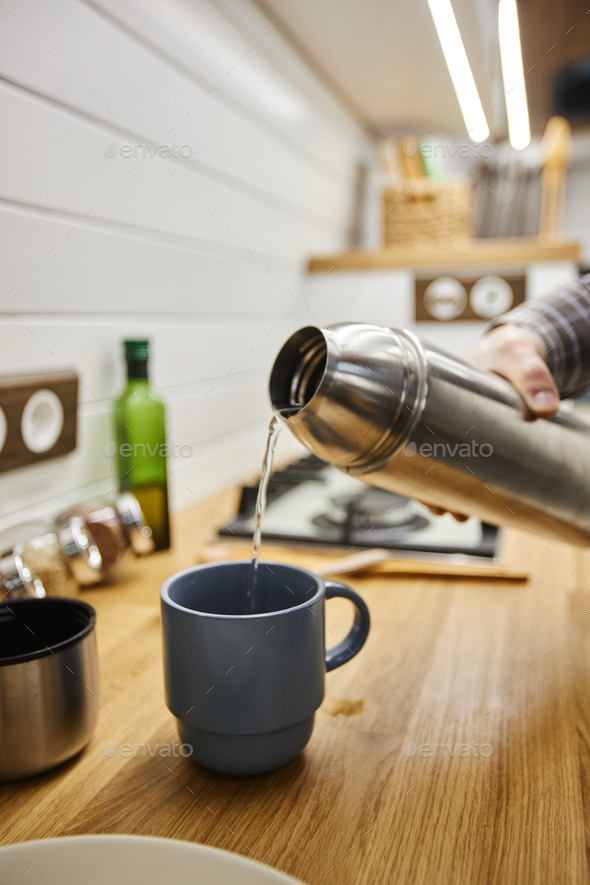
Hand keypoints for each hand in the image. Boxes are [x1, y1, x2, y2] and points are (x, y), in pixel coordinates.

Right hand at [426, 324, 559, 520]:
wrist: (519, 347)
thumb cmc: (509, 348)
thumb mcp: (518, 355)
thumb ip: (533, 376)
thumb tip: (547, 406)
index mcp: (436, 391)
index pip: (412, 433)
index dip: (413, 466)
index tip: (425, 490)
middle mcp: (439, 414)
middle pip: (424, 458)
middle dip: (432, 490)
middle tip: (446, 511)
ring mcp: (455, 428)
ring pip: (442, 465)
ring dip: (447, 491)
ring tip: (458, 514)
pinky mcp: (473, 437)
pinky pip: (462, 463)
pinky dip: (464, 483)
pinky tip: (472, 502)